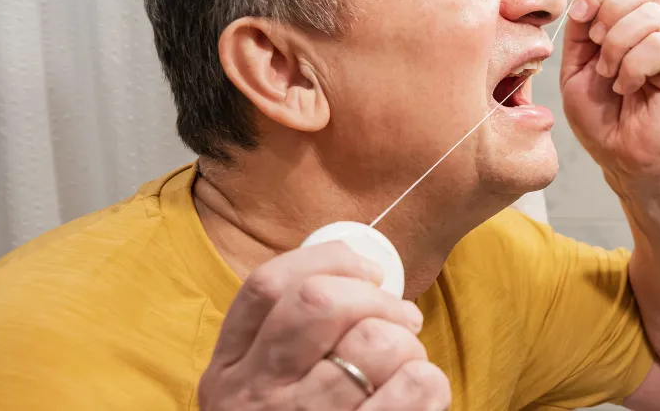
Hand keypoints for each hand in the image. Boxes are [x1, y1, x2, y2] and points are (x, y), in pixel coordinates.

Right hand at [198, 242, 450, 410]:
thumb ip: (293, 337)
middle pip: (320, 304)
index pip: (268, 286)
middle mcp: (254, 398)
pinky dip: (430, 380)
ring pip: (374, 344)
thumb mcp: (266, 389)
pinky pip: (415, 388)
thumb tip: (364, 271)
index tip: (369, 271)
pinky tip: (419, 393)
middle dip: (377, 299)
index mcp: (229, 371)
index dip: (330, 261)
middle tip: (401, 320)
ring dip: (407, 345)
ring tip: (405, 366)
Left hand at [560, 0, 659, 183]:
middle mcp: (658, 30)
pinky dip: (634, 67)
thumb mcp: (575, 68)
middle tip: (597, 47)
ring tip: (610, 77)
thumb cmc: (601, 118)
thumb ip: (579, 32)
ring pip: (650, 16)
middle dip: (609, 10)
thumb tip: (585, 1)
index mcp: (630, 24)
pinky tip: (627, 88)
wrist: (620, 159)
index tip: (580, 17)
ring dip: (617, 47)